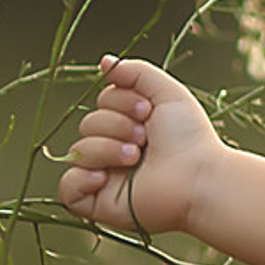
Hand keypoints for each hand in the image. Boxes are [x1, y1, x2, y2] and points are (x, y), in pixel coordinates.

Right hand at [59, 55, 223, 240]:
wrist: (197, 177)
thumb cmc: (189, 137)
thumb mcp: (166, 92)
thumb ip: (136, 72)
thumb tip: (104, 62)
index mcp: (130, 124)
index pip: (102, 102)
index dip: (121, 102)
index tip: (149, 111)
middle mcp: (115, 149)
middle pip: (88, 124)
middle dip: (116, 126)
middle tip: (145, 138)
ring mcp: (105, 176)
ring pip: (79, 151)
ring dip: (107, 149)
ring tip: (135, 158)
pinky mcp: (97, 202)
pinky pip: (67, 186)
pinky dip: (81, 178)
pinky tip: (105, 177)